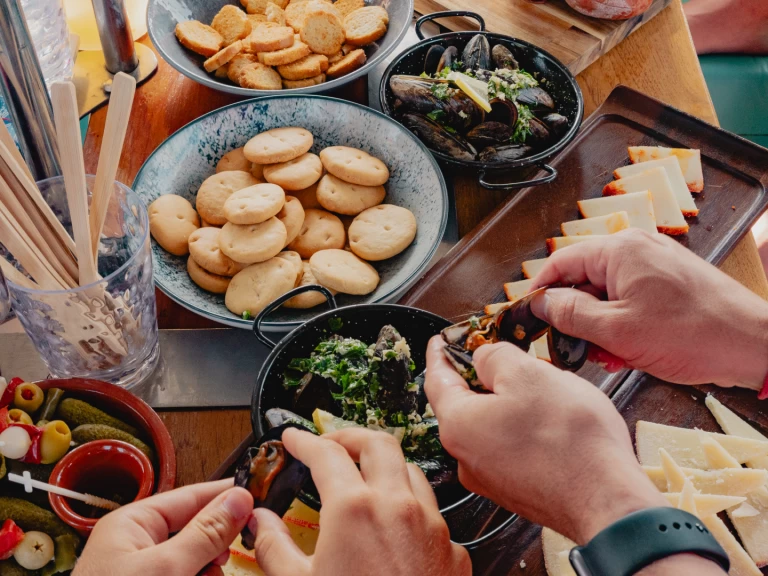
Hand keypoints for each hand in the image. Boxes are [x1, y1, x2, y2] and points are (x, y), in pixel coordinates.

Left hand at [74, 480, 253, 575]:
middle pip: (197, 531)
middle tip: (226, 559)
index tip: (259, 495)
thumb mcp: (167, 570)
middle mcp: (138, 546)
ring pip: (197, 562)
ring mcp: (145, 574)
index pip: (190, 497)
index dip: (225, 496)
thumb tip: (240, 498)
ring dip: (207, 574)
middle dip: (214, 549)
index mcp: (133, 525)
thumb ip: (206, 533)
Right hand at [250, 428, 469, 575]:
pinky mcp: (452, 551)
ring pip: (411, 472)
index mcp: (356, 509)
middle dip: (351, 436)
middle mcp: (399, 507)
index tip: (294, 439)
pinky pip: (431, 513)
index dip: (305, 440)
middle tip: (330, 444)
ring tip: (363, 479)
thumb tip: (259, 522)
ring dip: (385, 466)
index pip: (326, 453)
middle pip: (379, 443)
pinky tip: (395, 529)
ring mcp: (432, 526)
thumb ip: (275, 546)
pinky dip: (409, 508)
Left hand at [425, 336, 665, 543]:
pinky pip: (507, 447)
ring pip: (488, 425)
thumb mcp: (528, 373)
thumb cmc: (570, 439)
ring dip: (504, 401)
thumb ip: (494, 357)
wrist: (608, 500)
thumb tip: (484, 358)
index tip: (441, 341)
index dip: (440, 353)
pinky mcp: (515, 489)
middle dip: (478, 375)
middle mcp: (466, 457)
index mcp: (458, 425)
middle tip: (496, 354)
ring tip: (535, 385)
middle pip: (462, 403)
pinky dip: (519, 427)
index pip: (436, 379)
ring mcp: (490, 478)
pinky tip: (547, 418)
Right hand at [530, 229, 767, 388]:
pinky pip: (629, 302)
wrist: (753, 345)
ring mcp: (654, 267)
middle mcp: (636, 250)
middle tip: (573, 347)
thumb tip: (541, 303)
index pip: (560, 263)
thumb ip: (570, 314)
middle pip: (583, 281)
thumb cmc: (696, 333)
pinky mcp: (667, 285)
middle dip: (576, 318)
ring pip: (605, 296)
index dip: (540, 292)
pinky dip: (621, 326)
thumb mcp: (617, 330)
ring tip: (610, 354)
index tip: (529, 316)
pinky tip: (628, 351)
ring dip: (600, 327)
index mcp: (620, 250)